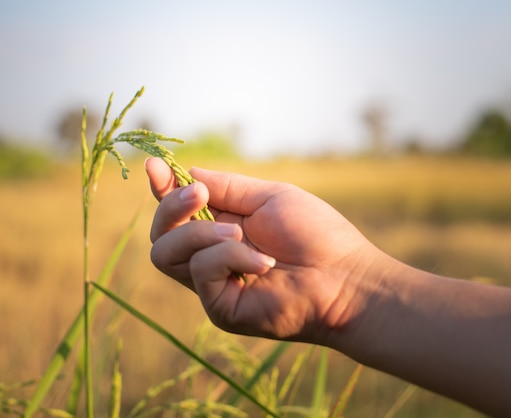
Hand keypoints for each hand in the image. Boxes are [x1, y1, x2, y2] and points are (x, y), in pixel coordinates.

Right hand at [145, 157, 381, 342]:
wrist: (344, 276)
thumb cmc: (315, 234)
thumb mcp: (269, 197)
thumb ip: (227, 187)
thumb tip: (188, 171)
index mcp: (222, 227)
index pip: (177, 212)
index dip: (161, 189)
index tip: (154, 167)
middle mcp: (211, 256)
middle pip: (160, 234)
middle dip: (172, 207)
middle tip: (200, 194)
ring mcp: (213, 284)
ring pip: (164, 254)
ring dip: (199, 233)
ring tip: (240, 232)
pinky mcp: (219, 307)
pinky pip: (201, 271)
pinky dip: (230, 256)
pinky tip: (264, 262)